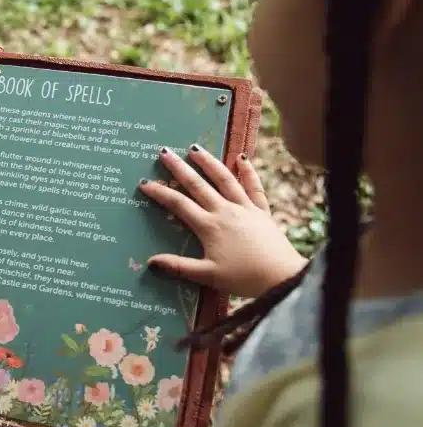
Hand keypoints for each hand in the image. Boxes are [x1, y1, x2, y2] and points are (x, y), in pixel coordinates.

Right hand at [140, 146, 307, 297]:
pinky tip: (242, 159)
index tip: (145, 183)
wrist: (281, 277)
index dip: (160, 193)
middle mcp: (224, 211)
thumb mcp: (207, 276)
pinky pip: (254, 187)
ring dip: (208, 162)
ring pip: (224, 179)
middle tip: (164, 152)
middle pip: (198, 185)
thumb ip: (178, 267)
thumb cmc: (243, 278)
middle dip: (179, 168)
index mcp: (209, 226)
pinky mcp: (262, 211)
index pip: (179, 204)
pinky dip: (248, 172)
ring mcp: (245, 208)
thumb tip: (150, 262)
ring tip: (195, 148)